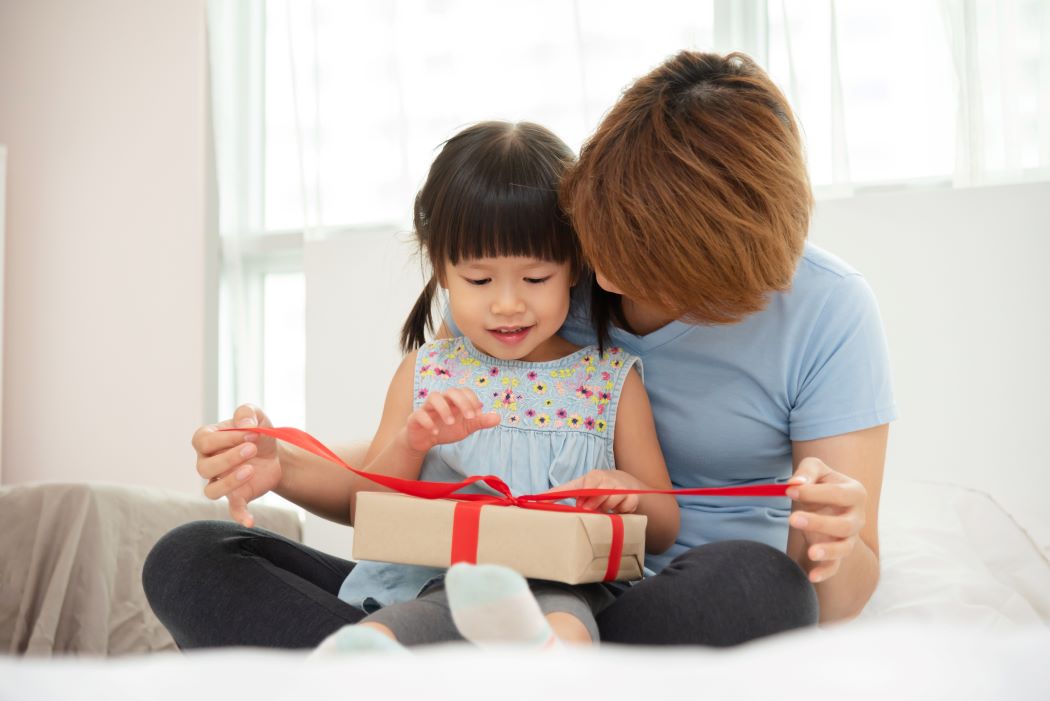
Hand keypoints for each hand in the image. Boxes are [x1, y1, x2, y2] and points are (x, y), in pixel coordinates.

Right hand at [192, 404, 282, 527]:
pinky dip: (239, 516)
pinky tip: (250, 520)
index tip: (252, 432)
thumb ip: (247, 413)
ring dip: (230, 482)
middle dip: (229, 457)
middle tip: (253, 448)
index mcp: (206, 441)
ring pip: (211, 491)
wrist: (273, 452)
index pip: (203, 441)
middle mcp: (207, 463)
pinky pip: (232, 510)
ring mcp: (220, 482)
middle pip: (204, 467)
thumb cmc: (256, 432)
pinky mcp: (237, 496)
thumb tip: (245, 425)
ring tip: (251, 469)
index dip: (226, 438)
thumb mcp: (254, 415)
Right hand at [404, 389, 499, 452]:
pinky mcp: (415, 417)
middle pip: (451, 391)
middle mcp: (441, 400)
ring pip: (434, 397)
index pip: (464, 391)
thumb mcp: (466, 427)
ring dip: (444, 409)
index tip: (478, 414)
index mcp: (454, 400)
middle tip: (469, 417)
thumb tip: (498, 418)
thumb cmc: (446, 429)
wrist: (424, 440)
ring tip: (451, 422)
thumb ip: (480, 422)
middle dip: (462, 402)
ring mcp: (427, 407)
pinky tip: (436, 432)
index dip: (472, 400)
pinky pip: (420, 414)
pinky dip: (428, 422)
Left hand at [548, 469, 646, 512]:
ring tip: (604, 508)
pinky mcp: (632, 498)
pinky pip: (625, 510)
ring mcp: (621, 488)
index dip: (578, 498)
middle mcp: (607, 480)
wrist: (624, 482)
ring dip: (606, 510)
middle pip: (598, 497)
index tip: (569, 505)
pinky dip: (620, 513)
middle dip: (593, 506)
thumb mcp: (579, 486)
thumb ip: (560, 493)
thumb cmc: (597, 486)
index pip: (583, 486)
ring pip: (611, 504)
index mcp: (593, 477)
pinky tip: (617, 509)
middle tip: (591, 510)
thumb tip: (537, 499)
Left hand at [787, 457, 867, 582]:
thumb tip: (795, 483)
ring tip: (811, 552)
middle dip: (819, 523)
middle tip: (792, 519)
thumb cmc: (819, 482)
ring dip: (828, 551)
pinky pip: (835, 566)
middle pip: (845, 525)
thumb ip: (807, 471)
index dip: (813, 492)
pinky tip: (811, 577)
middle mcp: (857, 517)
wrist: (825, 502)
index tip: (789, 490)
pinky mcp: (838, 552)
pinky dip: (825, 572)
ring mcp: (850, 537)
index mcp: (855, 493)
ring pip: (845, 548)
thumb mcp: (815, 468)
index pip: (838, 494)